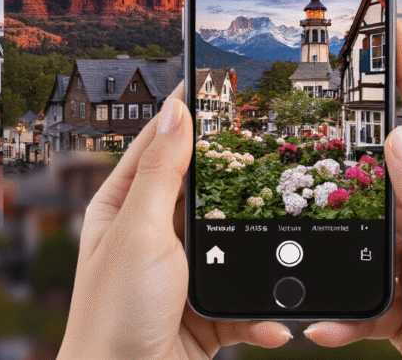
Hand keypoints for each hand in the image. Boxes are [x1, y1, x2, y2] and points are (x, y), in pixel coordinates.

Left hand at [57, 84, 291, 359]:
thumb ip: (162, 172)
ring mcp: (180, 275)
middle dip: (239, 182)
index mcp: (123, 209)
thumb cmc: (113, 315)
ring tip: (288, 240)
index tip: (218, 83)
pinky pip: (243, 301)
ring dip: (258, 253)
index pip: (159, 146)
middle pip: (204, 192)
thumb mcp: (140, 232)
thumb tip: (177, 110)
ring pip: (232, 246)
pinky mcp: (204, 313)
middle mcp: (151, 237)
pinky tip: (272, 319)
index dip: (188, 115)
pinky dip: (260, 312)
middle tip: (278, 154)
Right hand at [305, 21, 401, 359]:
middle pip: (394, 178)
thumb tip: (399, 141)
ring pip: (369, 235)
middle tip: (322, 136)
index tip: (394, 35)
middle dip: (357, 167)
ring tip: (321, 242)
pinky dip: (344, 307)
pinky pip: (362, 293)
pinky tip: (332, 318)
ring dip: (345, 246)